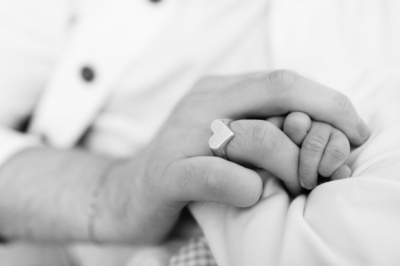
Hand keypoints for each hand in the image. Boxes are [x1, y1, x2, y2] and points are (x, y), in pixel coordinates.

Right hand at [101, 71, 368, 242]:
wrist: (126, 194)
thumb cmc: (189, 170)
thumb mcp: (228, 140)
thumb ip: (263, 129)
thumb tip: (318, 136)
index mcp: (218, 90)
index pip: (284, 80)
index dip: (327, 102)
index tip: (354, 130)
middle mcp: (202, 103)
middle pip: (278, 91)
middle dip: (323, 122)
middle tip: (337, 161)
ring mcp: (182, 135)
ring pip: (255, 135)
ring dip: (290, 165)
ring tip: (294, 187)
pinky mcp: (168, 173)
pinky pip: (217, 174)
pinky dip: (246, 188)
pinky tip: (252, 197)